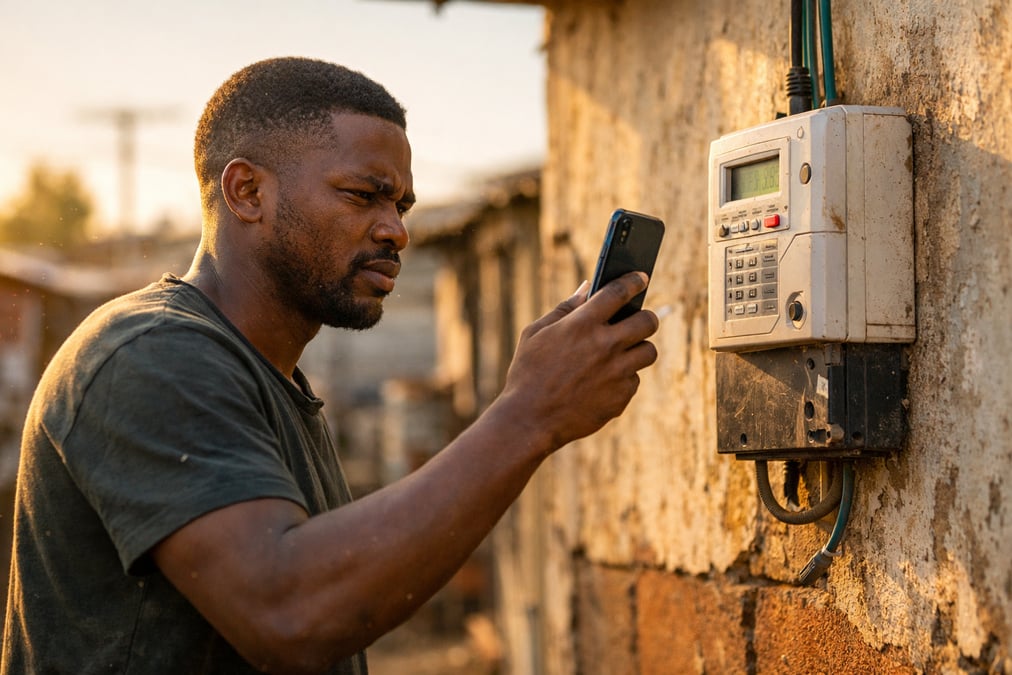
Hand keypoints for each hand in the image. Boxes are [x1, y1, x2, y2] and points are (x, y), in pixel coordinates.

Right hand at [497, 272, 658, 451]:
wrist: (529, 420)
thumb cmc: (528, 373)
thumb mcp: (536, 333)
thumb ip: (565, 308)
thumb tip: (587, 288)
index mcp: (582, 324)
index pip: (619, 291)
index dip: (634, 281)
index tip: (640, 278)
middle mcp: (605, 345)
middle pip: (647, 321)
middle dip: (645, 317)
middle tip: (639, 319)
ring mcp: (616, 373)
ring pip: (648, 351)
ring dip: (638, 348)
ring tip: (622, 352)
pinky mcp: (621, 397)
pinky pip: (634, 380)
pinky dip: (623, 378)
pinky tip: (604, 381)